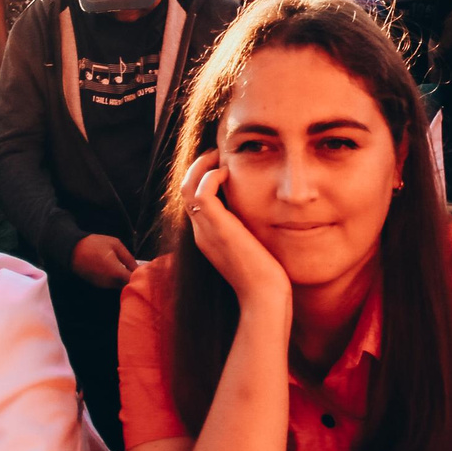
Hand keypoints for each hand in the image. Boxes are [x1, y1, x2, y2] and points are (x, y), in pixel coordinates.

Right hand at [71, 234, 138, 287]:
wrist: (72, 250)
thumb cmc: (94, 244)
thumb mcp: (115, 245)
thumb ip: (128, 258)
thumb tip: (139, 268)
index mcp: (116, 272)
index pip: (135, 281)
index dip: (142, 278)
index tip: (147, 272)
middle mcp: (110, 282)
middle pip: (129, 286)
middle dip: (136, 280)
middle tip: (141, 271)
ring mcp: (103, 285)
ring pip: (120, 286)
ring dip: (126, 280)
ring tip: (130, 269)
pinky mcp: (98, 285)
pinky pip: (112, 284)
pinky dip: (118, 280)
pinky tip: (119, 270)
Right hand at [181, 153, 289, 308]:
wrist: (264, 296)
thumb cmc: (266, 277)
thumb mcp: (253, 247)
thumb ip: (249, 230)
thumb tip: (261, 215)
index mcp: (208, 237)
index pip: (195, 200)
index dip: (203, 178)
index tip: (221, 164)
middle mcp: (202, 232)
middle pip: (186, 190)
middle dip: (199, 167)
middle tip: (216, 154)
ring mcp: (206, 230)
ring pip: (187, 188)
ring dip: (201, 167)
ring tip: (218, 156)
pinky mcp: (216, 228)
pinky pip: (201, 193)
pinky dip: (210, 176)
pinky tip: (227, 173)